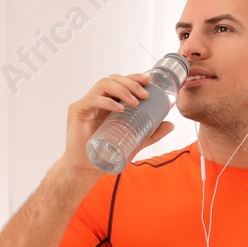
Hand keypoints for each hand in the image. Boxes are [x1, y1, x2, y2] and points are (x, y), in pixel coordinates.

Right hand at [61, 71, 175, 177]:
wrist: (87, 169)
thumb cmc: (106, 154)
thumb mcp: (134, 141)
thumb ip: (151, 133)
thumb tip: (170, 125)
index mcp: (109, 102)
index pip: (121, 82)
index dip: (134, 77)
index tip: (149, 81)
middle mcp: (97, 99)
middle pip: (113, 79)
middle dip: (131, 83)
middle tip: (145, 95)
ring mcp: (87, 104)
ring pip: (104, 84)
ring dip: (122, 90)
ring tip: (135, 102)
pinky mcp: (77, 110)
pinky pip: (93, 100)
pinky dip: (108, 102)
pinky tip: (119, 109)